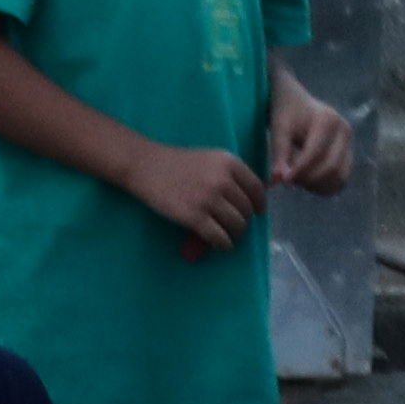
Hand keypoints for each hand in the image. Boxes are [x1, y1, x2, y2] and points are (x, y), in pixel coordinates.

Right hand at [125, 144, 266, 249]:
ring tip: (227, 235)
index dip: (258, 204)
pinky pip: (219, 237)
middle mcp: (223, 180)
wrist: (146, 166)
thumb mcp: (209, 159)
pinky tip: (221, 244)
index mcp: (229, 162)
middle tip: (234, 225)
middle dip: (243, 220)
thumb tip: (250, 200)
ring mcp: (209, 199)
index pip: (256, 189)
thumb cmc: (177, 162)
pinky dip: (224, 244)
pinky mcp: (194, 217)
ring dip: (234, 234)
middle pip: (246, 210)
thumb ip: (229, 174)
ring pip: (237, 225)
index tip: (257, 212)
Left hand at [265, 76, 355, 195]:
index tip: (282, 180)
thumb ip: (280, 154)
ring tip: (298, 179)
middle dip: (308, 179)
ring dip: (317, 186)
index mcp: (328, 120)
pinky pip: (342, 179)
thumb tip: (280, 180)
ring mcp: (350, 143)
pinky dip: (325, 187)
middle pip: (331, 168)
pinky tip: (307, 182)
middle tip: (288, 180)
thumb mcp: (279, 129)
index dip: (299, 170)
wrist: (296, 101)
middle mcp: (345, 130)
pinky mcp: (349, 154)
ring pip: (340, 177)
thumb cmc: (286, 113)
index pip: (315, 154)